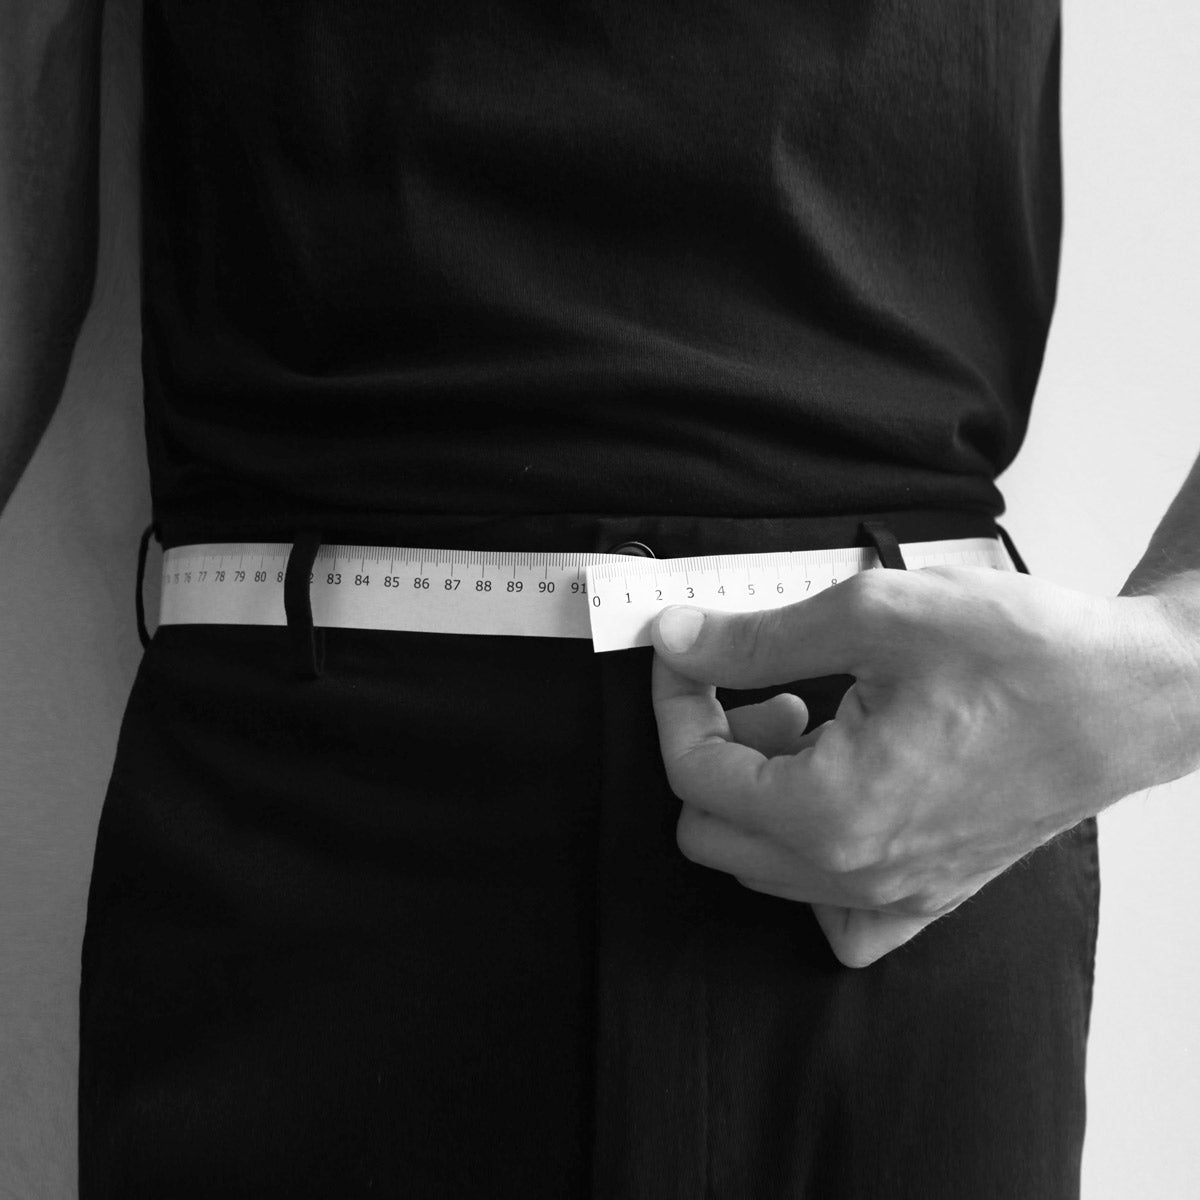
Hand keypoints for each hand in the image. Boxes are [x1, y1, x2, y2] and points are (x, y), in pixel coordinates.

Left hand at [649, 565, 1199, 967]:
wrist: (1130, 695)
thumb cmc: (1022, 653)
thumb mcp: (872, 617)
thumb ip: (754, 639)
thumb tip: (677, 641)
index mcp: (830, 812)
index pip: (692, 772)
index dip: (675, 700)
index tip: (690, 652)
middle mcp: (855, 874)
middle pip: (710, 830)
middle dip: (713, 749)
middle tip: (763, 689)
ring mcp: (896, 896)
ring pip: (761, 867)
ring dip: (758, 792)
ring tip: (811, 721)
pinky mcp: (931, 896)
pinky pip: (836, 917)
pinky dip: (809, 863)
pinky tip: (836, 799)